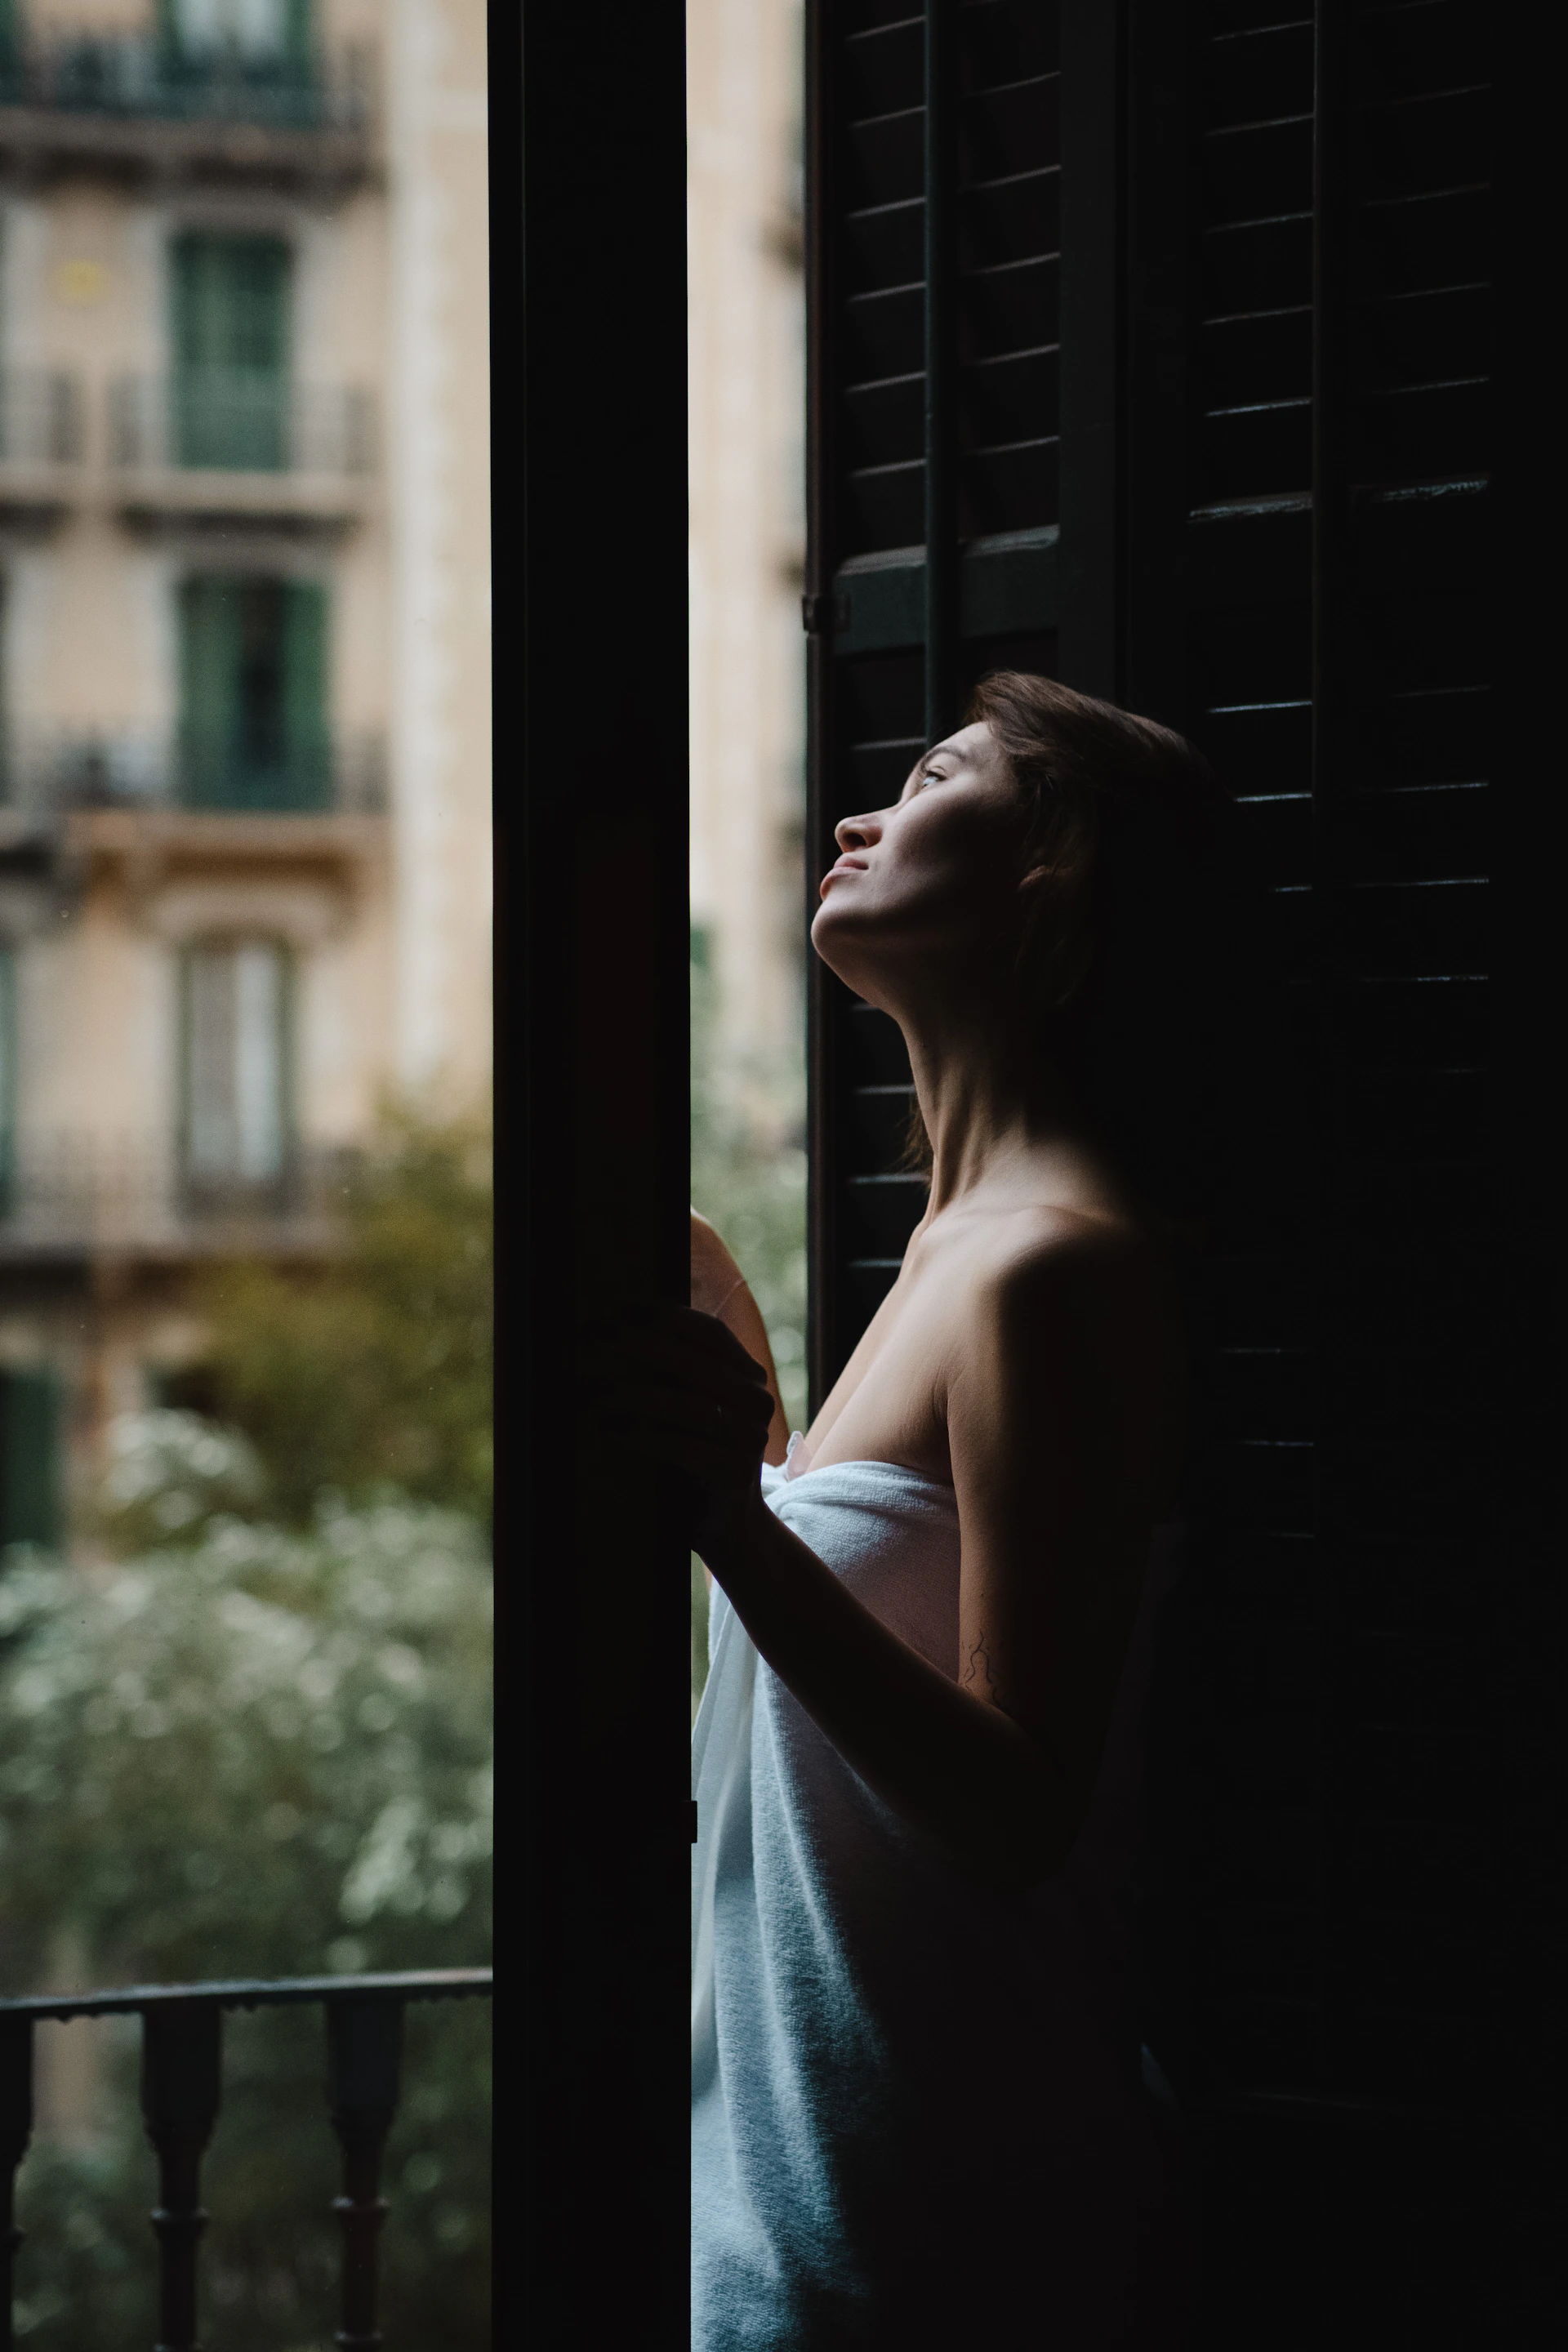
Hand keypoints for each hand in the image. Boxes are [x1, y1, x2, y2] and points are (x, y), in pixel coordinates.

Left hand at [579, 1303, 775, 1558]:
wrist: (724, 1524)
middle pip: (695, 1362)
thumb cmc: (694, 1456)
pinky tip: (610, 1429)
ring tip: (593, 1390)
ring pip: (687, 1404)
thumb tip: (617, 1329)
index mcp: (748, 1375)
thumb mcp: (687, 1406)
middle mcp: (757, 1401)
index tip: (622, 1310)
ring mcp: (751, 1439)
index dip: (667, 1317)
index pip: (710, 1332)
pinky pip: (683, 1447)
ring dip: (634, 1394)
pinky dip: (642, 1436)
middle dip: (640, 1348)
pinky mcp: (735, 1474)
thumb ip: (671, 1371)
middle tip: (595, 1342)